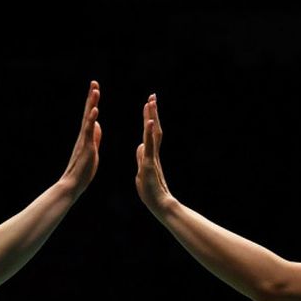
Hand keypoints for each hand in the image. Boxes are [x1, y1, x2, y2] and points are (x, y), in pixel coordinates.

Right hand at [60, 80, 101, 197]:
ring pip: (88, 118)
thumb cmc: (83, 171)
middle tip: (94, 82)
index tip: (95, 89)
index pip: (91, 116)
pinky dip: (91, 119)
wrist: (73, 184)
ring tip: (95, 90)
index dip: (93, 102)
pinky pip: (89, 131)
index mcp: (87, 137)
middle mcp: (83, 135)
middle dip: (91, 97)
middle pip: (88, 112)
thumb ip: (94, 137)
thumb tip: (97, 124)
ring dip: (92, 103)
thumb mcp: (93, 150)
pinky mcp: (86, 146)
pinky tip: (95, 110)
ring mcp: (84, 140)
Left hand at [136, 94, 171, 213]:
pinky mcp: (150, 164)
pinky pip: (150, 146)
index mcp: (150, 155)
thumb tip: (140, 146)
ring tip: (151, 102)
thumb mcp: (142, 171)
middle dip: (152, 112)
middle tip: (152, 96)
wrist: (160, 204)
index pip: (149, 133)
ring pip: (153, 134)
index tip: (147, 104)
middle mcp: (153, 153)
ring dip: (152, 117)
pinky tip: (149, 121)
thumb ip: (141, 158)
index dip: (148, 118)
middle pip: (153, 129)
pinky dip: (149, 133)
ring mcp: (153, 158)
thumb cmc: (151, 192)